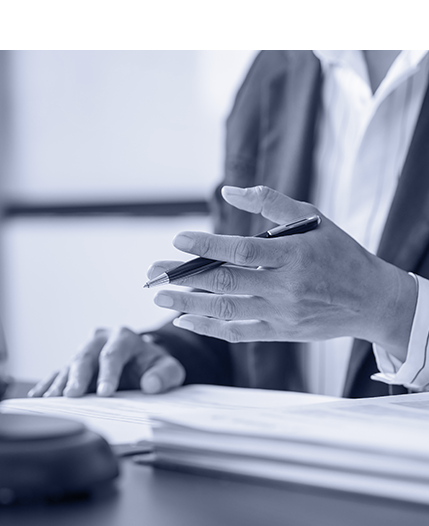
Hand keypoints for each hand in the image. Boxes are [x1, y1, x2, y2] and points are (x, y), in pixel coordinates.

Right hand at [30, 325, 184, 396]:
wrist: (142, 359)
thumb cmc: (154, 365)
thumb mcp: (169, 368)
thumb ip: (164, 375)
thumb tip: (151, 385)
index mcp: (123, 337)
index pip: (112, 355)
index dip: (108, 374)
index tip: (104, 393)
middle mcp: (99, 339)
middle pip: (85, 357)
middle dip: (77, 377)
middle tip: (71, 395)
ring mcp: (84, 350)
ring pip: (69, 365)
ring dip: (60, 383)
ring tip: (51, 399)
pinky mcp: (74, 362)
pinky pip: (58, 372)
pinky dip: (48, 385)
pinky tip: (38, 396)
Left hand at [154, 185, 416, 358]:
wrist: (373, 300)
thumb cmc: (338, 253)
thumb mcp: (313, 219)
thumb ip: (270, 202)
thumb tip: (228, 192)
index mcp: (294, 256)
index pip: (243, 251)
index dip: (207, 246)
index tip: (177, 239)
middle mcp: (287, 287)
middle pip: (227, 282)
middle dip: (185, 277)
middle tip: (153, 271)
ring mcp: (283, 313)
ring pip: (227, 310)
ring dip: (188, 304)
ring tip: (158, 296)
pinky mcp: (281, 333)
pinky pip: (238, 333)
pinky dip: (208, 328)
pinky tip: (183, 320)